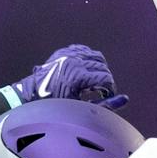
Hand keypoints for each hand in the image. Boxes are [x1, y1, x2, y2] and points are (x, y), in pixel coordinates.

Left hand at [11, 43, 127, 108]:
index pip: (106, 78)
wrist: (32, 94)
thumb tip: (124, 99)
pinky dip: (89, 58)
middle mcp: (74, 62)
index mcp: (78, 76)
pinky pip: (84, 50)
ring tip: (94, 79)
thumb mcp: (80, 107)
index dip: (110, 89)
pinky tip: (87, 69)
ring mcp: (68, 54)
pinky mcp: (63, 51)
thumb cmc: (54, 105)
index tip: (107, 95)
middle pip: (102, 67)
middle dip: (105, 79)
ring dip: (99, 67)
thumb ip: (104, 104)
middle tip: (101, 89)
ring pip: (96, 56)